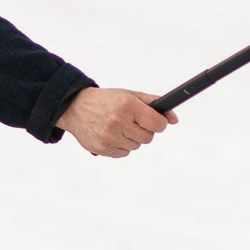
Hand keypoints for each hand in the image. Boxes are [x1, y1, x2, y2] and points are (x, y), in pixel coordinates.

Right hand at [57, 88, 177, 157]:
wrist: (76, 108)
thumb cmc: (107, 100)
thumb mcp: (130, 95)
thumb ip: (154, 104)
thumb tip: (174, 119)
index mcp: (127, 106)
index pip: (157, 124)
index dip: (159, 123)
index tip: (155, 122)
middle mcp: (118, 121)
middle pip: (148, 138)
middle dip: (144, 130)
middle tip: (132, 122)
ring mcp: (110, 137)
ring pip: (136, 146)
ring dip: (132, 138)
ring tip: (119, 127)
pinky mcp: (103, 149)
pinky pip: (124, 153)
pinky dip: (121, 146)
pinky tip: (112, 134)